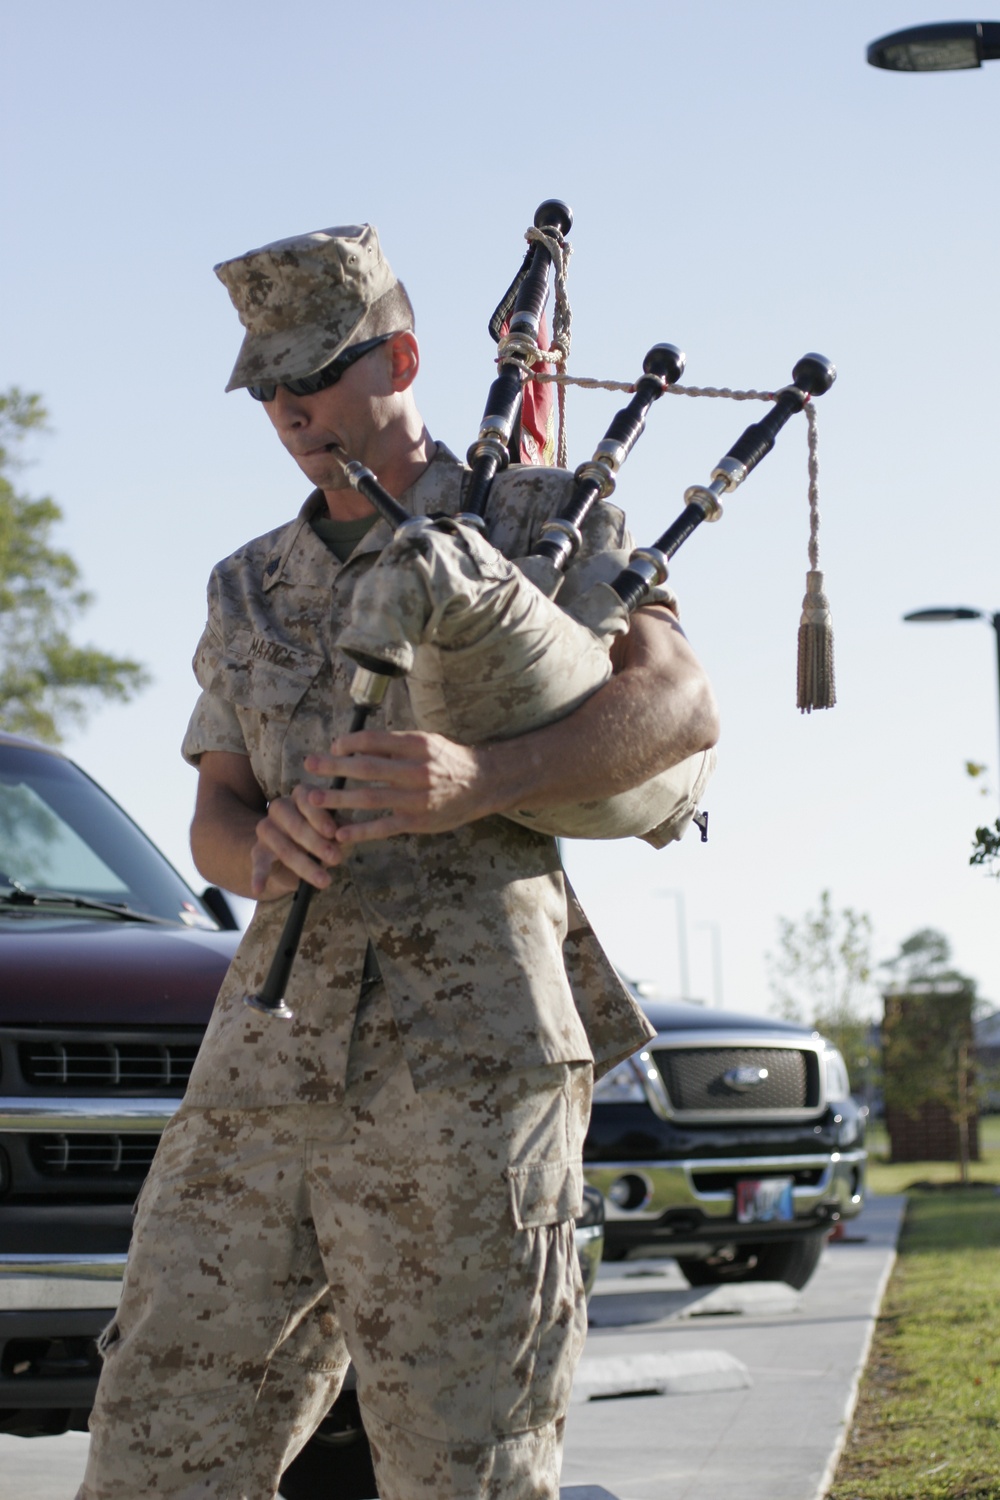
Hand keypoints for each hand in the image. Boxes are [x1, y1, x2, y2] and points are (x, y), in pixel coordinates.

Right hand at [250, 784, 347, 896]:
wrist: (296, 852)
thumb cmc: (323, 835)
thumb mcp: (335, 831)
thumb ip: (341, 830)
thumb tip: (347, 836)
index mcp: (301, 796)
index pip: (307, 800)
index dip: (319, 816)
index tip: (332, 832)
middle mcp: (281, 807)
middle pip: (294, 824)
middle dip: (316, 843)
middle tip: (336, 859)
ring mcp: (267, 828)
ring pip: (283, 847)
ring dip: (304, 865)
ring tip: (325, 881)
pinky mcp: (258, 850)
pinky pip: (258, 863)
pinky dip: (258, 877)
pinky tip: (258, 888)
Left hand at [302, 729, 492, 846]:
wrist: (483, 783)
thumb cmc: (448, 760)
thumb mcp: (427, 741)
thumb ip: (395, 743)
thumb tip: (355, 743)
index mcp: (416, 745)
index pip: (374, 740)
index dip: (348, 743)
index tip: (333, 747)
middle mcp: (416, 770)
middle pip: (366, 768)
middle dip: (334, 766)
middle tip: (309, 765)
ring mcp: (416, 798)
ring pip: (370, 798)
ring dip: (339, 798)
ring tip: (314, 799)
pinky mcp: (418, 821)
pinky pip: (384, 827)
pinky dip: (361, 831)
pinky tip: (341, 833)